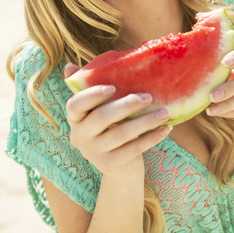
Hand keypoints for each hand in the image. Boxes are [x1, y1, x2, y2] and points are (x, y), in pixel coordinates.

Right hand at [65, 64, 171, 180]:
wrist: (120, 166)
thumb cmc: (110, 126)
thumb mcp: (99, 108)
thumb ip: (89, 88)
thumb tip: (68, 66)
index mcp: (75, 118)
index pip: (75, 105)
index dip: (91, 95)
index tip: (112, 87)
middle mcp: (80, 136)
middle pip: (101, 118)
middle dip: (126, 105)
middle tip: (148, 97)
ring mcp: (94, 153)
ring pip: (121, 134)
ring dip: (145, 121)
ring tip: (164, 112)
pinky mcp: (110, 165)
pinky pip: (133, 149)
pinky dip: (151, 138)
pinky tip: (166, 128)